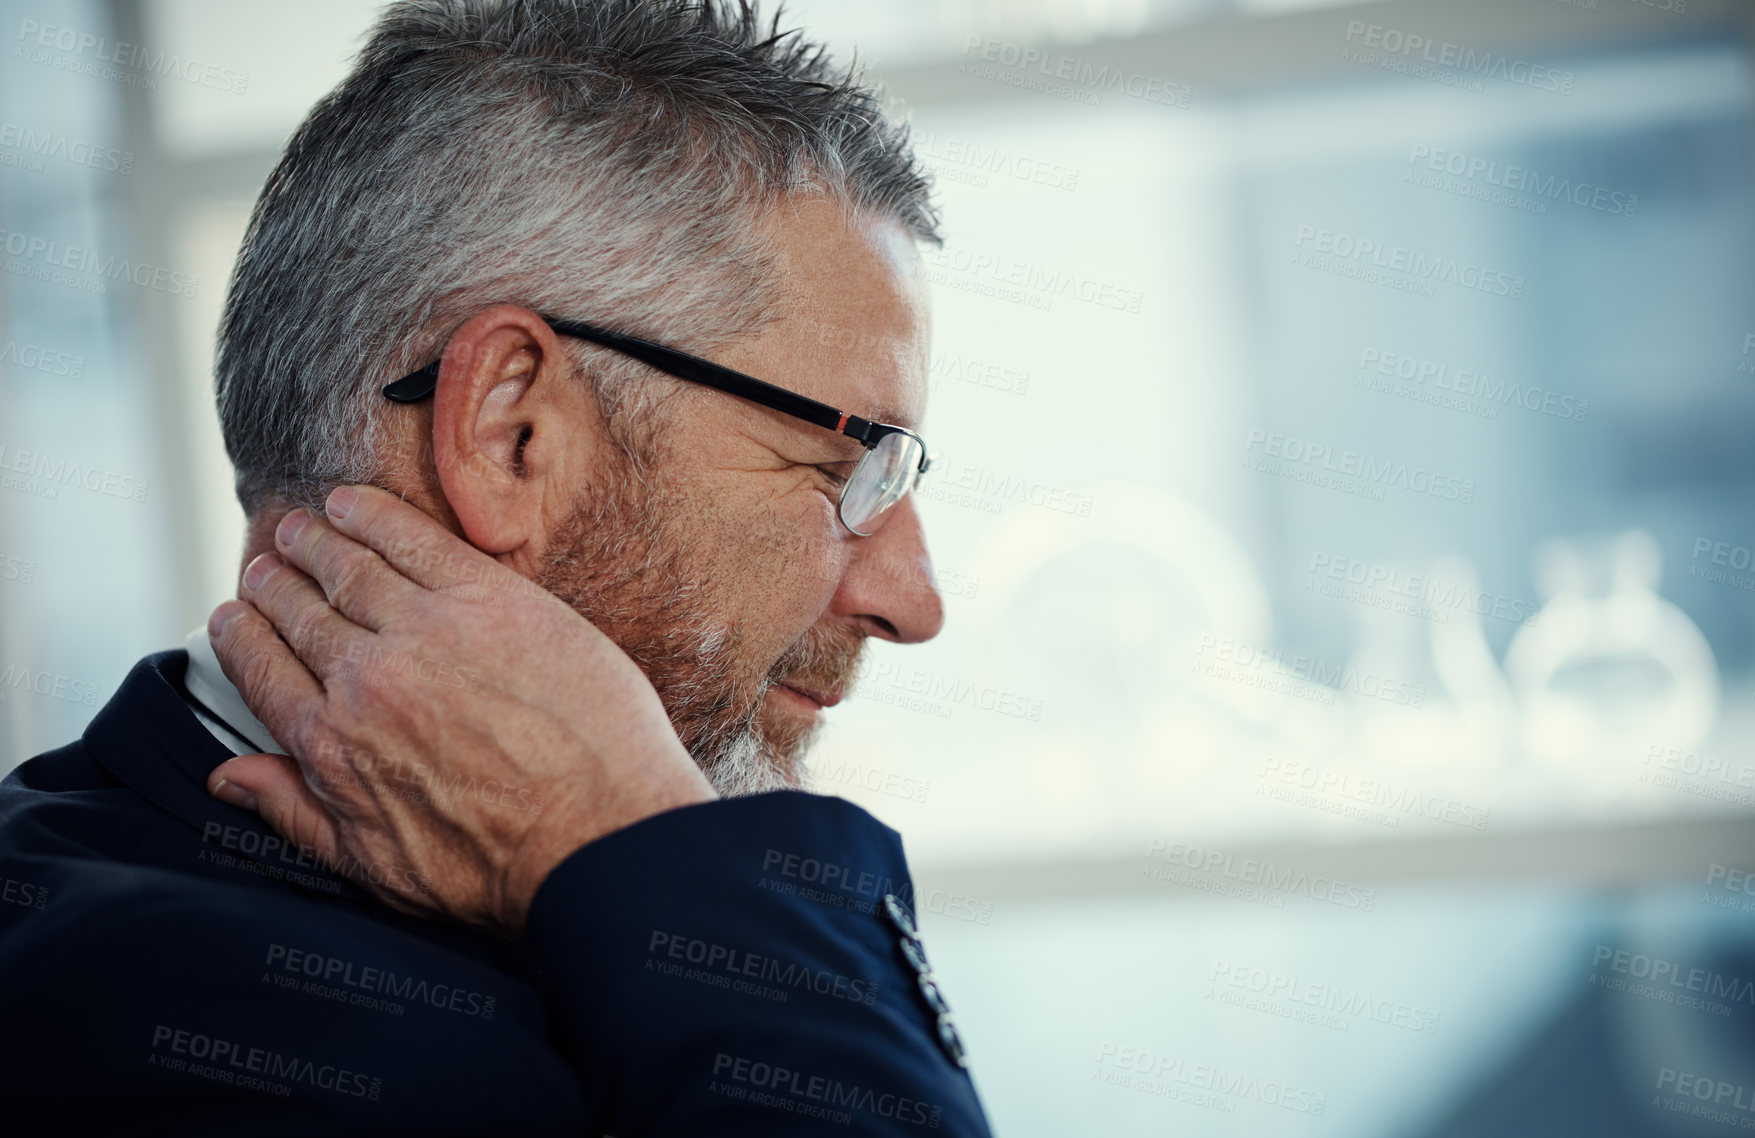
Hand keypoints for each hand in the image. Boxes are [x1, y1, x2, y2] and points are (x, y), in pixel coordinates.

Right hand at [203, 484, 715, 931]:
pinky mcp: (490, 597)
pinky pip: (414, 538)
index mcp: (332, 743)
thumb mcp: (376, 866)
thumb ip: (296, 813)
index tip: (232, 617)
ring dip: (316, 540)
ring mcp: (427, 629)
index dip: (240, 638)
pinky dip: (374, 515)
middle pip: (300, 611)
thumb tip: (230, 776)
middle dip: (275, 583)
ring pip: (350, 566)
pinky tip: (354, 504)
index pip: (262, 671)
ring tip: (303, 527)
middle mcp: (366, 677)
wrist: (600, 833)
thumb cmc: (503, 863)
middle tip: (267, 564)